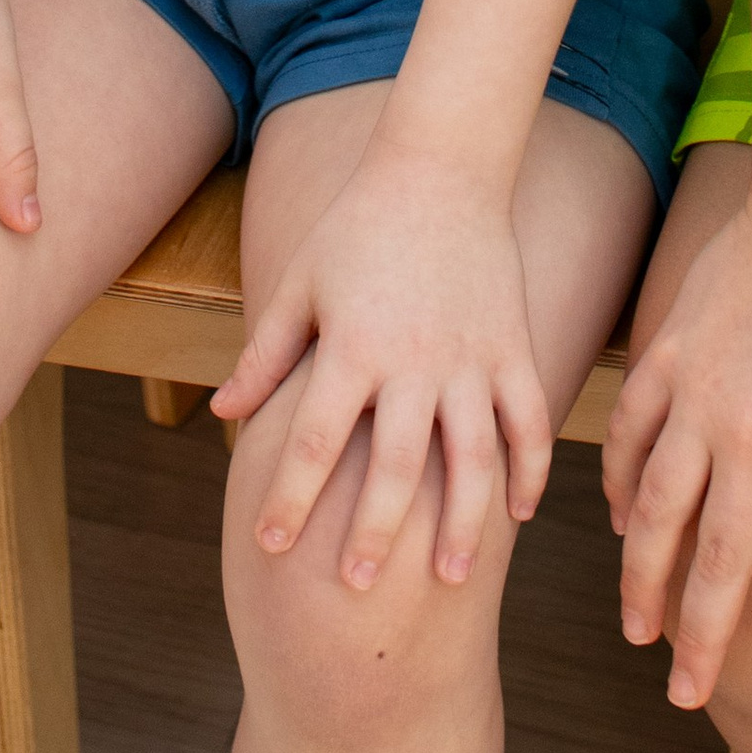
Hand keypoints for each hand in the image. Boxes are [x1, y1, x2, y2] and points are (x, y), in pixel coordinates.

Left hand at [214, 150, 552, 593]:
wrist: (441, 166)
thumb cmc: (358, 225)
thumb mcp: (301, 283)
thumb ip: (266, 354)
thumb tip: (222, 415)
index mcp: (353, 345)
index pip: (315, 440)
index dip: (289, 497)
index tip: (268, 544)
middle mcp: (414, 359)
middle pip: (395, 466)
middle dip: (374, 531)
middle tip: (355, 586)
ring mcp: (471, 355)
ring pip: (472, 457)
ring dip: (463, 521)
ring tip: (450, 576)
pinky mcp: (513, 345)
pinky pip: (528, 420)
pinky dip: (529, 469)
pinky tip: (519, 514)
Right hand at [605, 194, 751, 711]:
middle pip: (717, 568)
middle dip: (700, 640)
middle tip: (683, 693)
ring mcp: (702, 400)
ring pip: (658, 513)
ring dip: (642, 579)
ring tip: (637, 628)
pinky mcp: (670, 356)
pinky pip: (633, 437)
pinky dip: (622, 485)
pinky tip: (623, 521)